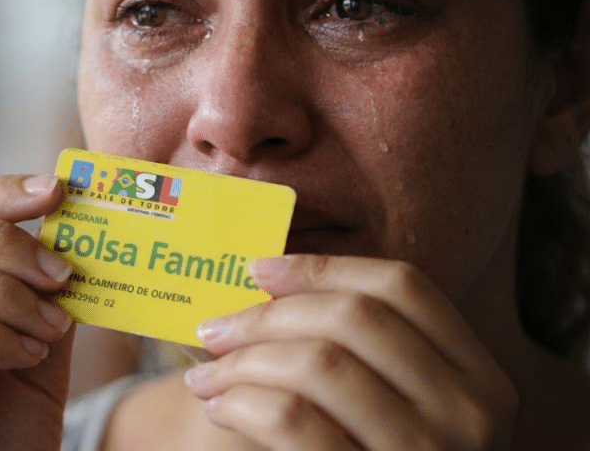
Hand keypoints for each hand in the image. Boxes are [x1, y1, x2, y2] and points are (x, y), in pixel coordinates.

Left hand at [184, 255, 517, 449]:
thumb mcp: (399, 405)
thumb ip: (358, 350)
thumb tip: (265, 276)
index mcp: (480, 378)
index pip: (403, 288)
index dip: (324, 269)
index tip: (259, 268)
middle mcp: (468, 416)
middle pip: (354, 317)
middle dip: (268, 313)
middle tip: (215, 327)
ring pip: (318, 362)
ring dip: (244, 359)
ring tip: (207, 373)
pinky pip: (290, 420)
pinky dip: (241, 401)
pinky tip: (221, 406)